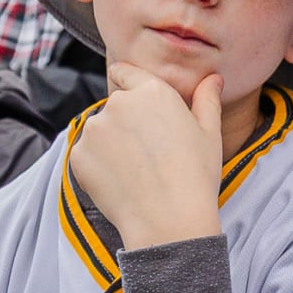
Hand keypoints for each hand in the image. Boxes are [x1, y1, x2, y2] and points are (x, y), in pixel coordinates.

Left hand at [69, 62, 224, 249]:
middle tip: (149, 152)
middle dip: (126, 122)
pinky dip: (99, 166)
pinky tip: (122, 182)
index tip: (135, 104)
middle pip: (115, 105)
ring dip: (111, 144)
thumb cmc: (195, 177)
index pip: (125, 72)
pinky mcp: (79, 155)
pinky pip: (87, 155)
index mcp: (151, 91)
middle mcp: (118, 103)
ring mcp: (95, 129)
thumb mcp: (209, 134)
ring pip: (100, 131)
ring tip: (137, 170)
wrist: (169, 220)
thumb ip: (207, 100)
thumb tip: (213, 79)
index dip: (129, 84)